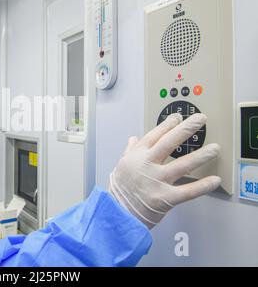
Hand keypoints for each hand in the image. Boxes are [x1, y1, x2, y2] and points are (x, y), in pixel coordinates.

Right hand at [108, 113, 220, 228]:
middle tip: (200, 119)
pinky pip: (188, 191)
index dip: (168, 124)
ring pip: (183, 165)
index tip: (178, 117)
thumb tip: (133, 139)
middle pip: (170, 142)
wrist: (116, 213)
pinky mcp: (165, 198)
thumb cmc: (119, 191)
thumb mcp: (121, 166)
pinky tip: (214, 180)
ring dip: (201, 156)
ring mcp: (157, 181)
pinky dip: (203, 186)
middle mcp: (147, 165)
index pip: (155, 135)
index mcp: (137, 156)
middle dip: (186, 129)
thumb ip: (130, 151)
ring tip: (215, 148)